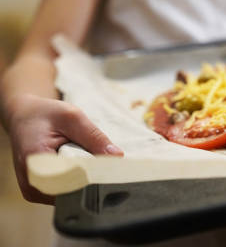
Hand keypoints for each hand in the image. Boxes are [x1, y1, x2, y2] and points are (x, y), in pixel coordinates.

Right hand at [5, 94, 122, 203]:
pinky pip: (66, 192)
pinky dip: (77, 180)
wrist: (23, 118)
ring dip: (85, 179)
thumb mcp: (72, 117)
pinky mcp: (40, 192)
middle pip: (74, 191)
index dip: (97, 175)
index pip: (75, 181)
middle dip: (94, 178)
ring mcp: (35, 191)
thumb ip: (94, 137)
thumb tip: (117, 156)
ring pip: (72, 194)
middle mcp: (33, 184)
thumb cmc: (45, 115)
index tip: (113, 166)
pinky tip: (80, 164)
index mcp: (37, 164)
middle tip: (105, 161)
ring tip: (89, 159)